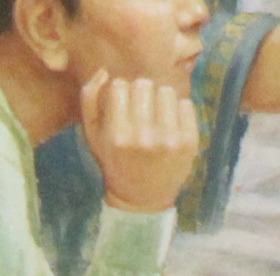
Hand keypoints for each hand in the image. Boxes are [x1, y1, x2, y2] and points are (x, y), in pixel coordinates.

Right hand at [83, 72, 201, 212]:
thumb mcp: (92, 135)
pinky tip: (171, 123)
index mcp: (118, 135)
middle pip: (144, 84)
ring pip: (166, 91)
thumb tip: (103, 71)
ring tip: (156, 115)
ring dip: (160, 99)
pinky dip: (178, 109)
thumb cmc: (114, 162)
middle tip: (141, 109)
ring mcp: (169, 141)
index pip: (120, 85)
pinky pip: (186, 104)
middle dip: (141, 93)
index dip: (121, 91)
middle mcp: (144, 138)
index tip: (123, 104)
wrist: (142, 198)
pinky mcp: (189, 143)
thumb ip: (90, 100)